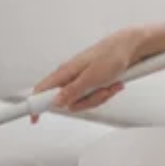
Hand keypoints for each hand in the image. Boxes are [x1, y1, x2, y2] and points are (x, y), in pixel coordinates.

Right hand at [29, 26, 147, 122]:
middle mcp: (72, 76)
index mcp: (66, 71)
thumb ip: (73, 91)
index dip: (36, 105)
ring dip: (99, 97)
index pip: (42, 90)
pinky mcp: (93, 82)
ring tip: (110, 85)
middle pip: (67, 102)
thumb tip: (56, 102)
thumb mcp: (92, 76)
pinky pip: (95, 96)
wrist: (131, 46)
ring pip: (83, 101)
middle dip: (85, 102)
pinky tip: (114, 84)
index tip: (33, 119)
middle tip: (99, 93)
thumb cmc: (112, 54)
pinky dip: (106, 93)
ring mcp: (83, 79)